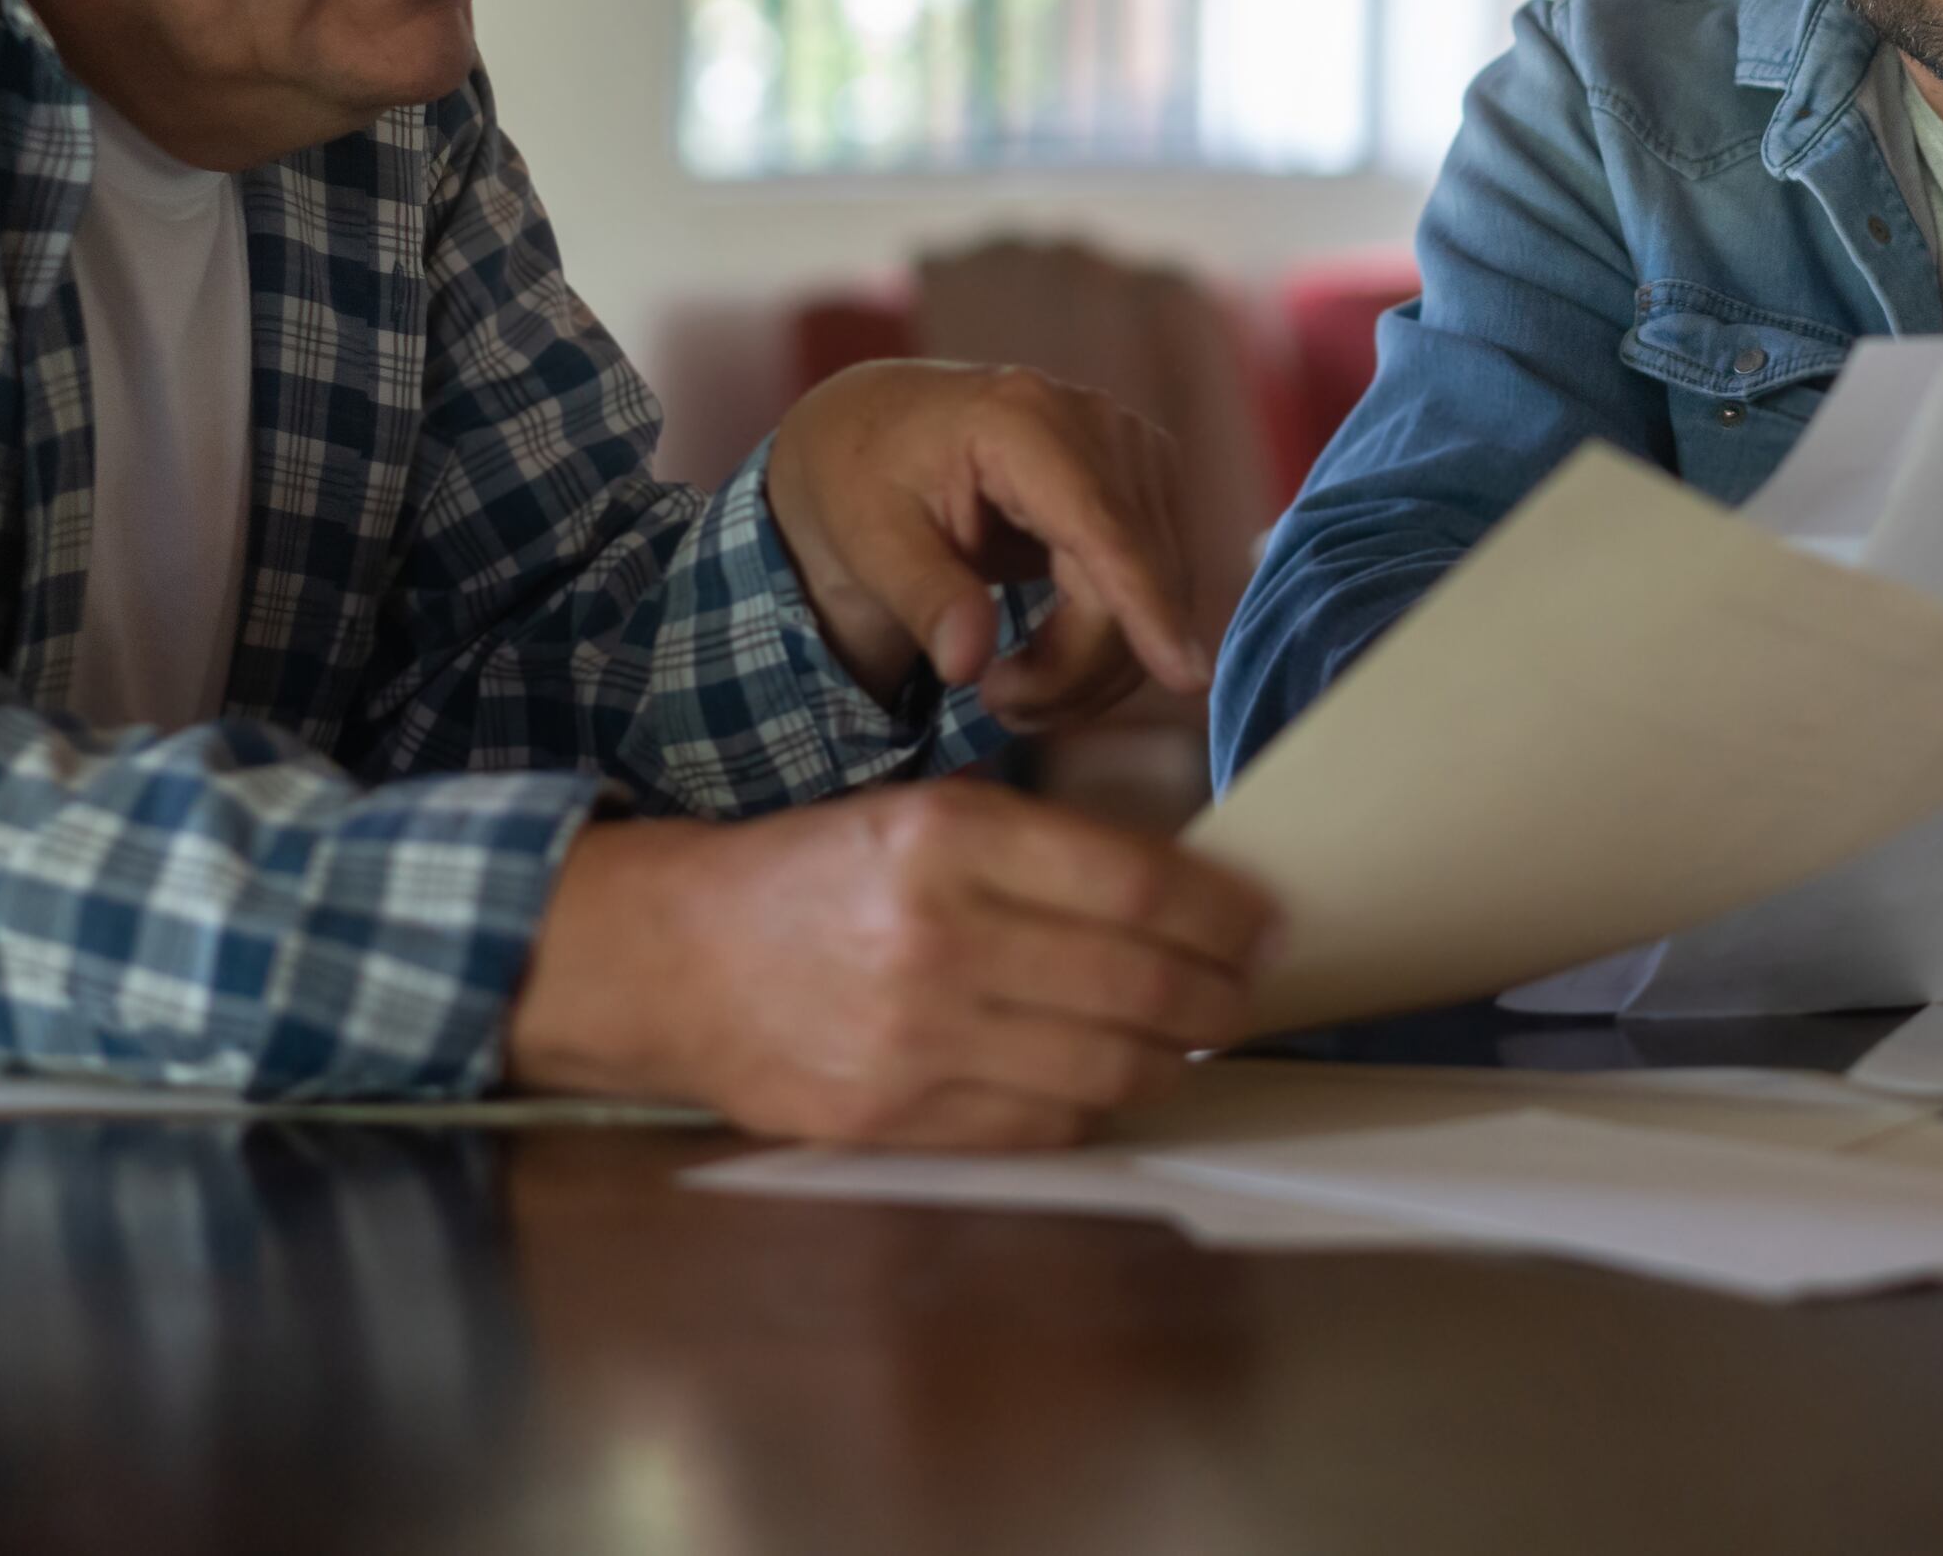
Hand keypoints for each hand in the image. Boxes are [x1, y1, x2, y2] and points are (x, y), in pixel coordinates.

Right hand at [502, 787, 1276, 1144]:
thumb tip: (1188, 897)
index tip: (1266, 923)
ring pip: (1104, 1069)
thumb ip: (1049, 853)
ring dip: (1172, 1058)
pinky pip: (1041, 1128)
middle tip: (1248, 990)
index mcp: (952, 839)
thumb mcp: (929, 815)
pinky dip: (1096, 1107)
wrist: (675, 960)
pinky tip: (1110, 1079)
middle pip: (1139, 985)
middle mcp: (938, 939)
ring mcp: (915, 1041)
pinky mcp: (894, 1121)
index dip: (1225, 913)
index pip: (1140, 887)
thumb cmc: (816, 876)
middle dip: (1218, 994)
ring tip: (1191, 1038)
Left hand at [758, 358, 1212, 732]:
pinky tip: (1048, 654)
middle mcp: (1097, 423)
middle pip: (1135, 574)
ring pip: (1158, 589)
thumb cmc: (864, 478)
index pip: (1104, 529)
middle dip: (1078, 667)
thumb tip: (967, 663)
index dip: (1145, 607)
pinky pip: (1156, 583)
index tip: (1186, 678)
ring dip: (1095, 663)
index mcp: (1022, 420)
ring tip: (1010, 685)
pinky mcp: (1146, 483)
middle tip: (996, 704)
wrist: (879, 430)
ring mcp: (1132, 449)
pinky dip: (1112, 639)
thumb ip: (924, 598)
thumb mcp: (867, 539)